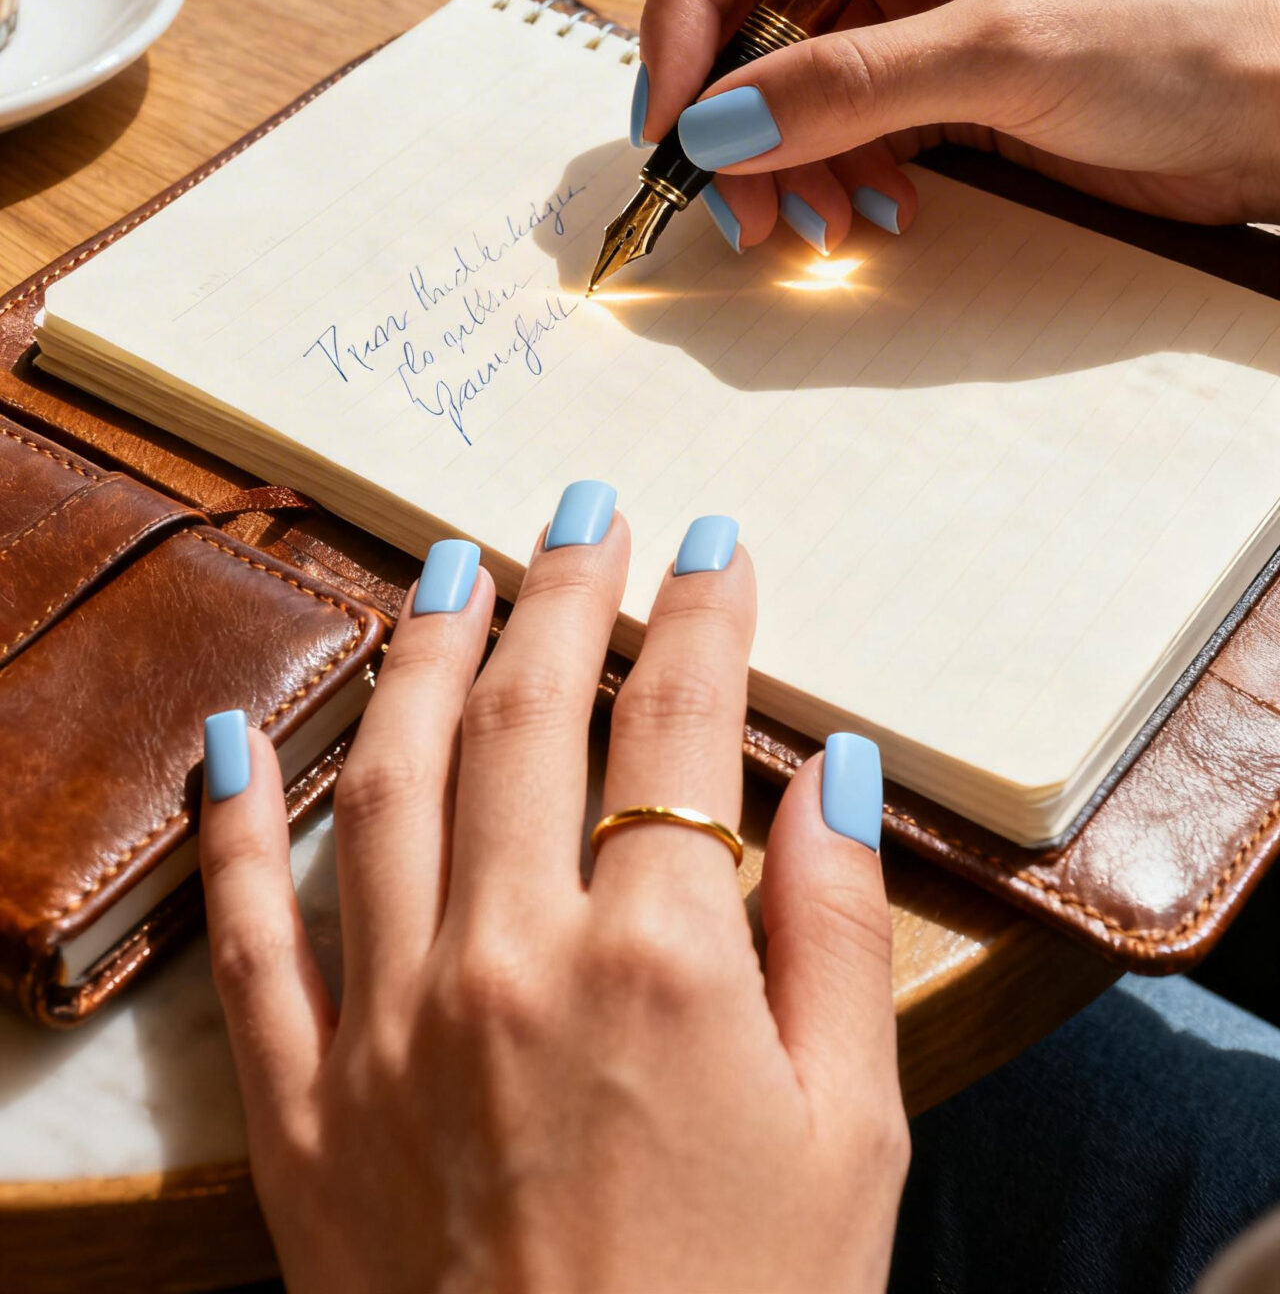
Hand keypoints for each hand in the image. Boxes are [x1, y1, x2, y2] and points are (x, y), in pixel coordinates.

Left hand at [199, 494, 906, 1293]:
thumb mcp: (853, 1135)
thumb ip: (838, 934)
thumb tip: (832, 773)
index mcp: (660, 961)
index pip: (679, 727)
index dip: (703, 619)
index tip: (714, 550)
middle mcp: (509, 961)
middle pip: (526, 718)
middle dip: (561, 594)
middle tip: (581, 514)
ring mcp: (388, 1027)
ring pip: (390, 779)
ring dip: (419, 653)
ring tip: (446, 564)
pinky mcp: (303, 1108)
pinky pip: (248, 935)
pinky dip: (238, 822)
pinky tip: (240, 731)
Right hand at [638, 0, 1279, 251]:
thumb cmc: (1187, 36)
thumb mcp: (1006, 51)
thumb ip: (850, 86)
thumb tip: (715, 126)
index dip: (685, 9)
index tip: (672, 111)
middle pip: (748, 5)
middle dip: (728, 107)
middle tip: (734, 199)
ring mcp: (916, 10)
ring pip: (784, 79)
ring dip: (776, 158)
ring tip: (813, 226)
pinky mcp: (938, 83)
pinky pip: (839, 125)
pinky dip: (830, 175)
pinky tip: (870, 213)